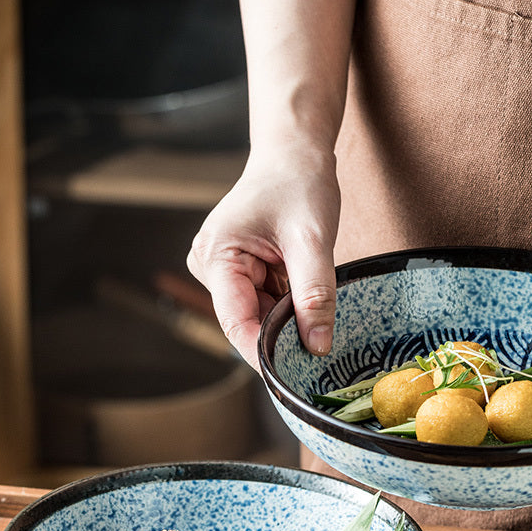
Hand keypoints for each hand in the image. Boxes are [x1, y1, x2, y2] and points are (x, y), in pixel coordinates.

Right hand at [187, 144, 339, 369]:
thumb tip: (317, 346)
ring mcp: (222, 270)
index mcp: (216, 256)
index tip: (295, 376)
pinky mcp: (238, 272)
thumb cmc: (299, 184)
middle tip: (321, 348)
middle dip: (282, 336)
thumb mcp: (313, 240)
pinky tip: (306, 298)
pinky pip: (265, 303)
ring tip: (317, 309)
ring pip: (259, 316)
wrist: (294, 154)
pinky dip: (288, 307)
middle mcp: (210, 266)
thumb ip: (315, 294)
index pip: (237, 323)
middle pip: (247, 322)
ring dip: (288, 319)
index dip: (265, 354)